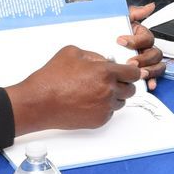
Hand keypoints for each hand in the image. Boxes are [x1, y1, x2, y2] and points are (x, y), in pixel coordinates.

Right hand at [6, 45, 139, 132]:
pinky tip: (89, 101)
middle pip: (130, 89)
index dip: (132, 72)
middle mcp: (108, 91)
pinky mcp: (98, 120)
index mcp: (105, 72)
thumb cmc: (52, 78)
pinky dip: (103, 107)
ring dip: (113, 96)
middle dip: (123, 84)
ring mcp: (104, 107)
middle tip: (111, 81)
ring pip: (120, 102)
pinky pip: (109, 113)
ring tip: (95, 91)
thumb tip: (105, 61)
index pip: (133, 73)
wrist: (40, 102)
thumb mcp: (73, 53)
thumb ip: (94, 55)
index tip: (130, 72)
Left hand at [119, 3, 163, 90]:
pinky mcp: (144, 73)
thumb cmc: (113, 33)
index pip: (147, 38)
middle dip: (144, 58)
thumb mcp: (121, 20)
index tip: (121, 41)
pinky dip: (152, 81)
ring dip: (150, 70)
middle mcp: (147, 49)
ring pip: (158, 66)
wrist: (100, 43)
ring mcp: (146, 62)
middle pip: (155, 54)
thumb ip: (134, 12)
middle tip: (131, 61)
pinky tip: (148, 84)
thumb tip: (149, 6)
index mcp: (142, 36)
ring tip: (139, 73)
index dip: (135, 40)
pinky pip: (154, 78)